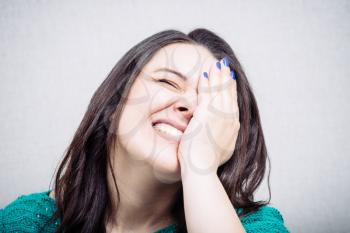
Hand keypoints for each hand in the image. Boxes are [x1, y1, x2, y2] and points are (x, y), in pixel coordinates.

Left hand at [178, 57, 239, 177]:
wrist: (202, 168)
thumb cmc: (208, 163)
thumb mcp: (223, 149)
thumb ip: (224, 138)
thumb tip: (222, 135)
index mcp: (234, 126)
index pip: (233, 102)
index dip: (231, 89)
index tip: (230, 79)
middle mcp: (229, 118)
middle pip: (228, 93)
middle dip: (226, 78)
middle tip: (225, 65)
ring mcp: (219, 115)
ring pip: (219, 90)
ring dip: (218, 75)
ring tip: (217, 64)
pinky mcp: (206, 114)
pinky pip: (206, 93)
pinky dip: (206, 82)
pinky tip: (205, 73)